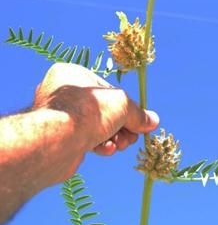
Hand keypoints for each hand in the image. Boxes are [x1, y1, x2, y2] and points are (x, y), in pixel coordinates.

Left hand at [33, 62, 158, 178]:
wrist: (57, 143)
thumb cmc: (88, 113)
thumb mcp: (122, 106)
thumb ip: (137, 113)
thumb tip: (152, 121)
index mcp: (72, 74)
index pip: (106, 89)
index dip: (125, 106)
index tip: (139, 120)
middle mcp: (62, 93)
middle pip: (102, 109)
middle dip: (121, 125)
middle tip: (133, 137)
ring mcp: (59, 117)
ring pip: (95, 126)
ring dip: (113, 137)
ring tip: (123, 145)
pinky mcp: (59, 139)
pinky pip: (84, 139)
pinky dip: (99, 145)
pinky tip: (107, 150)